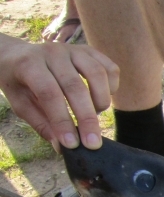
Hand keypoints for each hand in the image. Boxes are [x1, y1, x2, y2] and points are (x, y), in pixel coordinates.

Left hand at [0, 34, 119, 150]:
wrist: (18, 54)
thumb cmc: (20, 83)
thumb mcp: (21, 104)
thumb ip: (41, 123)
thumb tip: (61, 146)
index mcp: (29, 64)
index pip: (49, 94)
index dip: (62, 120)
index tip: (72, 145)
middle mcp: (52, 52)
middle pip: (76, 86)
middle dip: (87, 119)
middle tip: (93, 143)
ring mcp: (73, 50)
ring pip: (98, 74)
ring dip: (101, 101)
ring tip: (95, 114)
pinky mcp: (89, 51)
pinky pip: (110, 68)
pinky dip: (112, 87)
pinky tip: (101, 98)